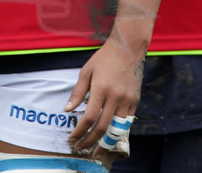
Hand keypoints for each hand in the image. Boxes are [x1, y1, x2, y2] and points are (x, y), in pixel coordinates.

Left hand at [65, 37, 141, 160]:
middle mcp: (115, 97)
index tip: (72, 138)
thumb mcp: (86, 72)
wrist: (125, 51)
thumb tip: (67, 110)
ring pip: (116, 129)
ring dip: (106, 142)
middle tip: (81, 148)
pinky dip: (117, 131)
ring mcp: (126, 100)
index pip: (89, 117)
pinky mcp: (134, 101)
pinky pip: (126, 122)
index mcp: (101, 89)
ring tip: (96, 150)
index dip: (79, 131)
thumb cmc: (102, 60)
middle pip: (102, 127)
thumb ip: (77, 92)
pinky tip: (109, 136)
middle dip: (90, 141)